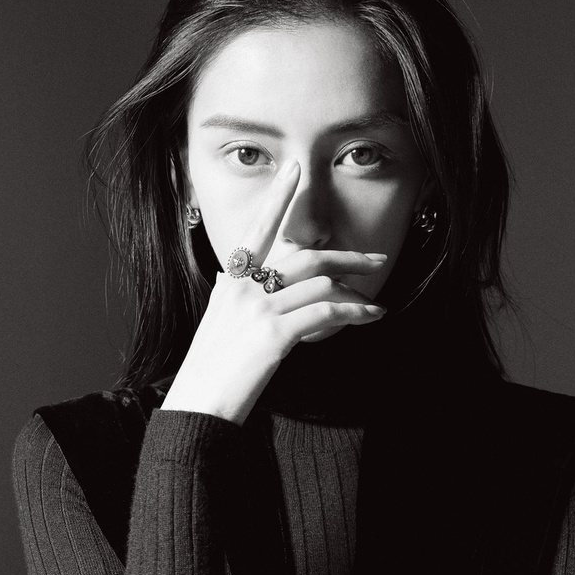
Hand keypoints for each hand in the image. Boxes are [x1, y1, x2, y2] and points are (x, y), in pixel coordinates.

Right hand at [161, 158, 387, 424]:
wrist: (198, 405)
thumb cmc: (210, 369)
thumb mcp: (217, 321)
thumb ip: (235, 294)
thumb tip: (248, 277)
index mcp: (231, 280)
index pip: (259, 228)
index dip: (278, 197)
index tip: (294, 169)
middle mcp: (243, 287)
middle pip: (305, 256)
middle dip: (347, 256)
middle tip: (375, 259)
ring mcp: (258, 309)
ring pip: (320, 282)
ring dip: (356, 293)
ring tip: (376, 305)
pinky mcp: (273, 335)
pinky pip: (324, 313)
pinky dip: (353, 312)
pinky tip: (370, 316)